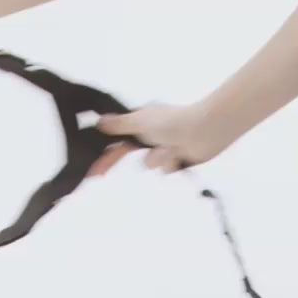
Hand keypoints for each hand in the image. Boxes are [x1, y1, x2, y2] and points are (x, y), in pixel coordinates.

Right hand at [90, 102, 225, 176]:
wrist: (205, 130)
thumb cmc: (174, 121)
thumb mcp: (141, 121)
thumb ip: (120, 124)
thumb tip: (100, 121)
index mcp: (141, 122)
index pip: (115, 139)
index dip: (103, 153)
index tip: (91, 169)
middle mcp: (150, 134)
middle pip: (127, 152)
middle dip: (117, 160)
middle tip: (98, 175)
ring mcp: (163, 147)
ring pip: (149, 164)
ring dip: (156, 159)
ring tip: (167, 151)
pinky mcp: (176, 159)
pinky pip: (165, 169)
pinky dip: (170, 163)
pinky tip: (178, 156)